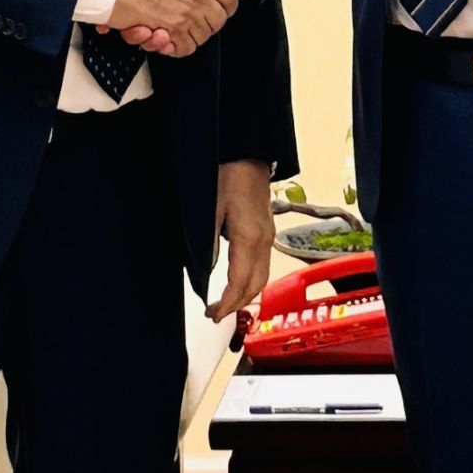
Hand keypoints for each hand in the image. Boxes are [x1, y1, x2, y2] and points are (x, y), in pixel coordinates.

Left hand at [208, 159, 274, 324]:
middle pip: (255, 286)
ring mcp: (268, 239)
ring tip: (224, 305)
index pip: (240, 282)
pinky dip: (251, 283)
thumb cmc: (229, 177)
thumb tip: (204, 271)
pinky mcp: (268, 234)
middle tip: (214, 315)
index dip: (227, 303)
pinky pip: (263, 267)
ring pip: (262, 279)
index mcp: (249, 238)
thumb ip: (208, 244)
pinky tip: (237, 285)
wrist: (248, 157)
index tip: (213, 315)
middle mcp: (264, 242)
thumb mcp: (210, 210)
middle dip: (236, 306)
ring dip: (245, 296)